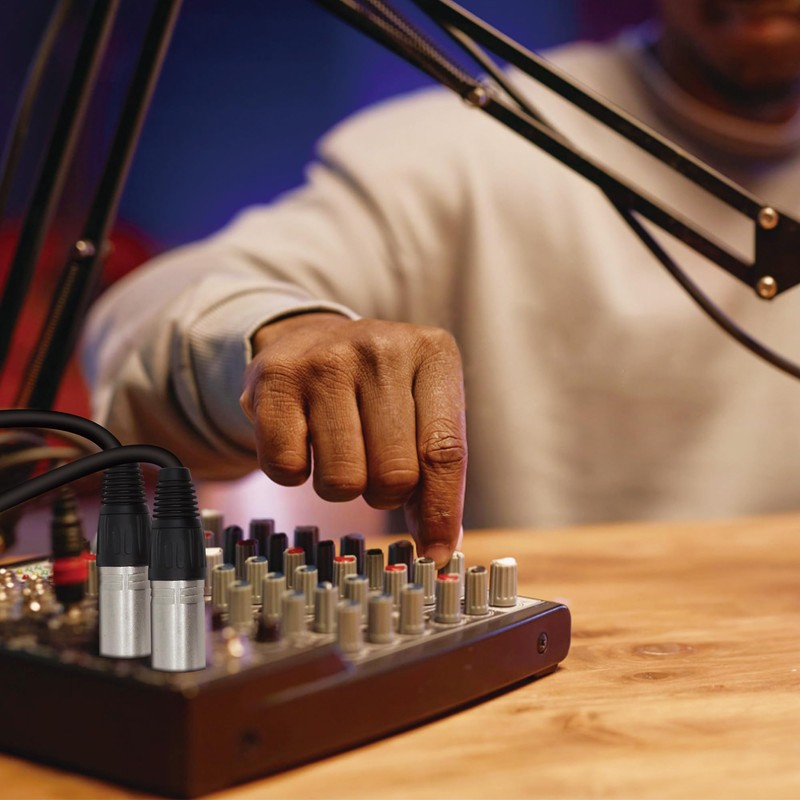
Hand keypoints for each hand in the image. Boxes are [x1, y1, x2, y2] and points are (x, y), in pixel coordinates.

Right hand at [240, 313, 465, 565]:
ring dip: (342, 486)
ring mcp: (325, 359)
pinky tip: (303, 441)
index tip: (435, 554)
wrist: (310, 339)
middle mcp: (381, 349)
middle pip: (394, 474)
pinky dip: (295, 473)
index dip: (440, 513)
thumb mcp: (421, 412)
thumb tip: (438, 549)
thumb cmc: (377, 390)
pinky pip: (288, 468)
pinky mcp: (275, 378)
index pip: (444, 452)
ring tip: (340, 450)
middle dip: (384, 492)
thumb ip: (436, 475)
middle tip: (373, 467)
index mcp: (432, 354)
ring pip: (342, 479)